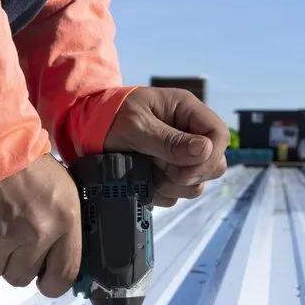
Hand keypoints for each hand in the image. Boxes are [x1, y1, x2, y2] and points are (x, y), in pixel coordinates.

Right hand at [0, 155, 81, 297]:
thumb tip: (59, 256)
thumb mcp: (61, 188)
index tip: (44, 280)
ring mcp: (2, 237)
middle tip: (9, 241)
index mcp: (63, 220)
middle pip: (21, 277)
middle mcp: (36, 233)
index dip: (51, 283)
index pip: (64, 275)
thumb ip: (63, 225)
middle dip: (14, 263)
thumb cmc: (21, 161)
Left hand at [103, 87, 229, 206]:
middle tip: (159, 170)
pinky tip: (141, 179)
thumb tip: (206, 150)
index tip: (185, 171)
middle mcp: (187, 134)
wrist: (84, 128)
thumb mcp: (136, 125)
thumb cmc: (109, 117)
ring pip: (195, 184)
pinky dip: (159, 192)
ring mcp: (178, 156)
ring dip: (171, 186)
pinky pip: (175, 194)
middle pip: (214, 165)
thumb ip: (169, 141)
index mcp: (186, 111)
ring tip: (146, 171)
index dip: (209, 158)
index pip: (219, 136)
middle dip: (189, 175)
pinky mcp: (166, 174)